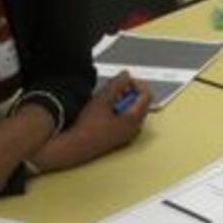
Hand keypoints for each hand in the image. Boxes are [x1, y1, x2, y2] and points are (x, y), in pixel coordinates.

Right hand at [30, 72, 150, 172]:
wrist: (76, 147)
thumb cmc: (88, 127)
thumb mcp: (102, 99)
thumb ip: (117, 84)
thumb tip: (126, 76)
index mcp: (134, 119)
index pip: (146, 95)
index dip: (137, 84)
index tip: (126, 80)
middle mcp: (134, 129)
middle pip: (141, 103)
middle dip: (130, 92)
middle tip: (115, 88)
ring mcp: (128, 135)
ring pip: (133, 112)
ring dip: (123, 101)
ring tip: (107, 99)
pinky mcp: (120, 138)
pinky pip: (126, 121)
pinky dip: (120, 112)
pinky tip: (104, 111)